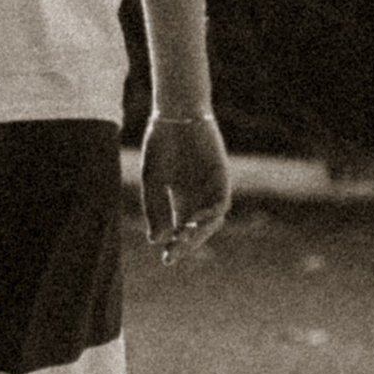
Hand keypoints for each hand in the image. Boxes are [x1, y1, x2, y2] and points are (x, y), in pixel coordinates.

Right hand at [141, 113, 229, 263]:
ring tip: (184, 241)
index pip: (181, 230)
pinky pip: (222, 202)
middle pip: (196, 230)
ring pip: (212, 220)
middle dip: (186, 244)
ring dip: (200, 233)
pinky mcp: (222, 177)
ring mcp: (212, 188)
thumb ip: (154, 209)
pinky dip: (211, 214)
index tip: (165, 260)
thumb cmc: (162, 143)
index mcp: (181, 199)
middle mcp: (199, 197)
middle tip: (172, 255)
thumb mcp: (152, 180)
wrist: (176, 114)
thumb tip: (156, 241)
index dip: (175, 246)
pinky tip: (197, 221)